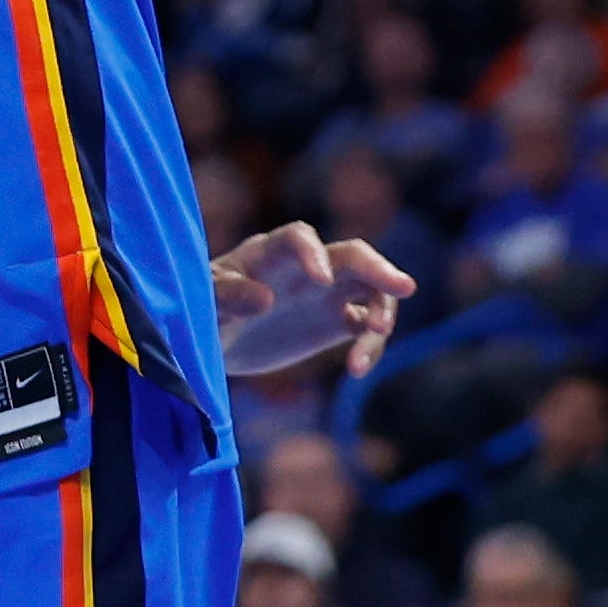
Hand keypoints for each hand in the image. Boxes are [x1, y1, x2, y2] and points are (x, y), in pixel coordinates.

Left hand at [212, 222, 414, 379]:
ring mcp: (325, 293)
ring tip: (375, 335)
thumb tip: (264, 298)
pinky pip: (367, 326)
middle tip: (404, 287)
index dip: (313, 253)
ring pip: (369, 289)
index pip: (298, 237)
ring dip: (382, 310)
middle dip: (377, 267)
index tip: (321, 281)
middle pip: (351, 255)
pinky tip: (357, 369)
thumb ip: (228, 296)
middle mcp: (305, 267)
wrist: (216, 339)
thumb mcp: (206, 304)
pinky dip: (372, 343)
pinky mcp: (336, 322)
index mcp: (269, 253)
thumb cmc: (202, 311)